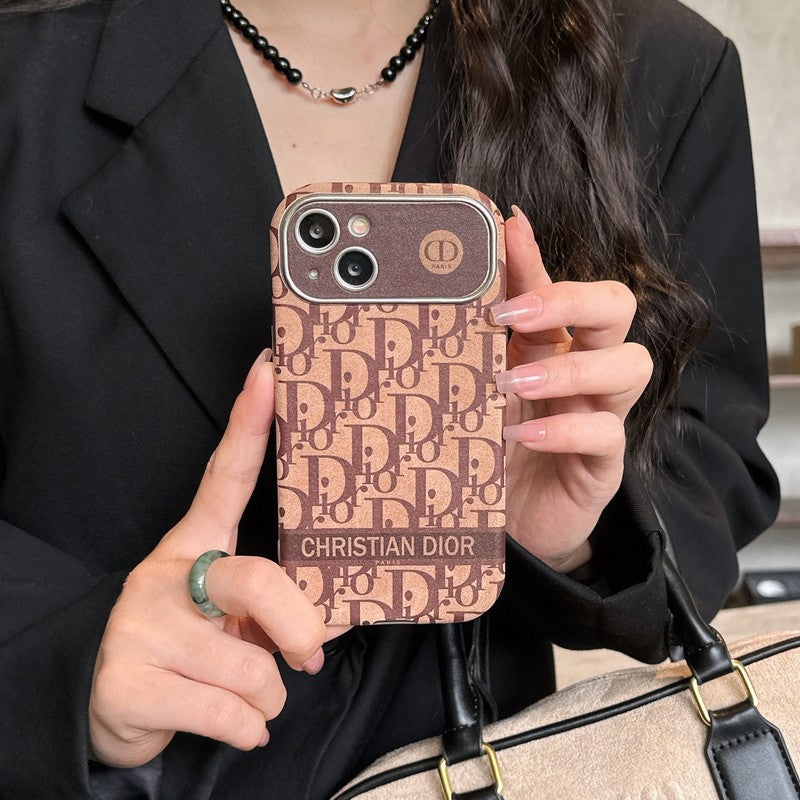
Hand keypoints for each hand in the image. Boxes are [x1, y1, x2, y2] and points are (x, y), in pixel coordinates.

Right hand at [89, 350, 342, 767]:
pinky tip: (230, 723)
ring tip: (248, 695)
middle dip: (299, 629)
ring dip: (267, 696)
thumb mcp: (233, 614)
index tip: (270, 371)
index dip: (250, 423)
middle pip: (259, 581)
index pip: (225, 474)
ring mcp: (141, 624)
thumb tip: (338, 615)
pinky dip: (246, 729)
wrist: (111, 703)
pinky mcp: (127, 681)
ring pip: (252, 667)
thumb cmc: (189, 644)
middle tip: (308, 653)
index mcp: (195, 544)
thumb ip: (279, 605)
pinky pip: (227, 712)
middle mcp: (166, 572)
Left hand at [491, 208, 652, 572]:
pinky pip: (607, 435)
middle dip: (572, 299)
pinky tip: (522, 432)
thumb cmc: (490, 449)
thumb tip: (446, 293)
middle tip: (517, 313)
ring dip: (570, 368)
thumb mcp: (475, 391)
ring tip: (513, 382)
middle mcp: (582, 372)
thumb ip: (472, 346)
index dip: (535, 258)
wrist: (506, 520)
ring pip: (629, 365)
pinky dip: (565, 429)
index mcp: (549, 346)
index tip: (507, 229)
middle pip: (615, 309)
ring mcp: (599, 415)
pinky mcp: (603, 463)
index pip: (556, 288)